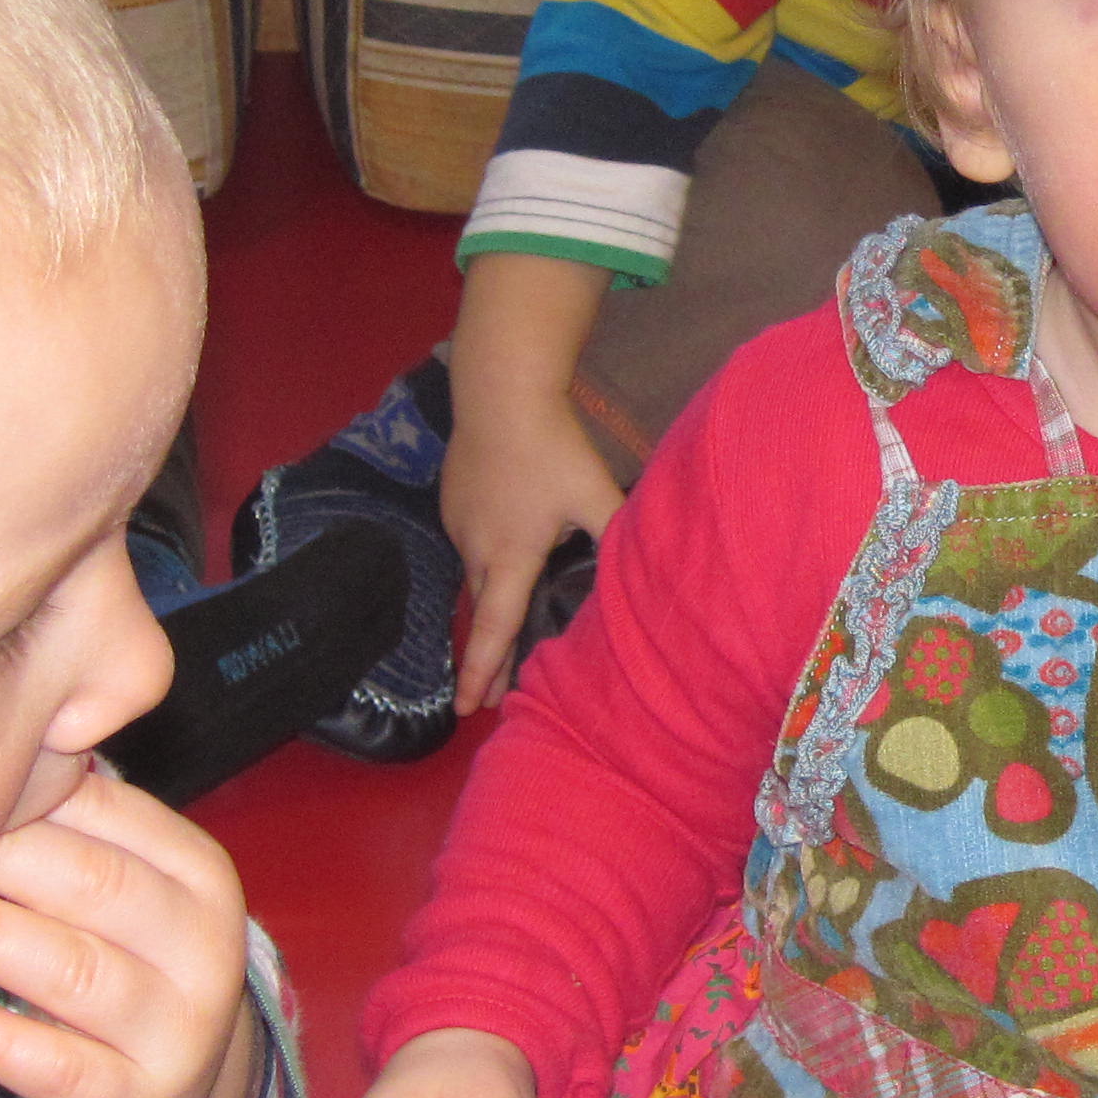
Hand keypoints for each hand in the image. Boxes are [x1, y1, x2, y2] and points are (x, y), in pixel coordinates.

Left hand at [0, 770, 262, 1097]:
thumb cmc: (124, 961)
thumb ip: (75, 827)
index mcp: (200, 875)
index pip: (110, 816)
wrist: (180, 1093)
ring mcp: (179, 1030)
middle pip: (94, 886)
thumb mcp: (125, 889)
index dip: (24, 795)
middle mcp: (204, 949)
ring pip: (76, 971)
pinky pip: (61, 1068)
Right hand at [442, 252, 625, 711]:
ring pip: (476, 576)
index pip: (494, 628)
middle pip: (480, 613)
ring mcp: (459, 522)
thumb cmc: (550, 444)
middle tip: (484, 696)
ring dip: (488, 606)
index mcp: (509, 556)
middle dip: (483, 655)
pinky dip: (486, 561)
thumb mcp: (594, 493)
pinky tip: (506, 550)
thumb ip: (618, 534)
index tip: (465, 710)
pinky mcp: (452, 500)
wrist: (499, 388)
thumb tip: (645, 571)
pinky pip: (470, 543)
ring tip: (499, 632)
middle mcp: (475, 546)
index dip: (482, 671)